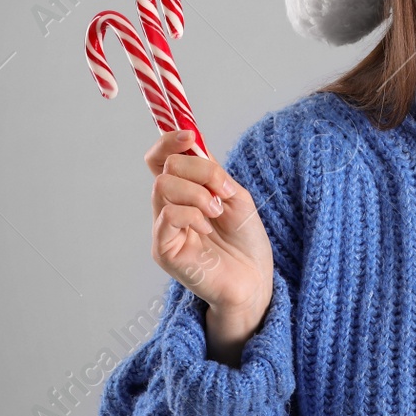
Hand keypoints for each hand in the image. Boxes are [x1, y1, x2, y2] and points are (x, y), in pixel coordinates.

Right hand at [144, 129, 272, 346]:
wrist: (255, 279)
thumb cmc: (246, 241)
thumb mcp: (234, 196)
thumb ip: (212, 173)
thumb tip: (193, 143)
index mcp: (184, 192)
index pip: (160, 159)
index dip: (169, 141)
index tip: (191, 136)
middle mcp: (168, 208)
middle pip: (164, 168)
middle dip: (199, 170)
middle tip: (223, 191)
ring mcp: (163, 229)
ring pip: (163, 186)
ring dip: (198, 192)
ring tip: (217, 211)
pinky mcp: (163, 250)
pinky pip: (168, 215)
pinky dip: (192, 214)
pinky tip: (208, 229)